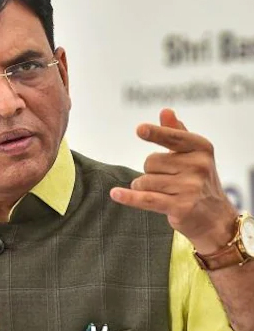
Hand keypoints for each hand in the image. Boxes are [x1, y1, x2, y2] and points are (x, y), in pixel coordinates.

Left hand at [110, 108, 237, 252]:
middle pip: (151, 161)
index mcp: (201, 148)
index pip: (173, 137)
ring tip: (162, 193)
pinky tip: (115, 194)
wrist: (216, 219)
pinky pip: (146, 199)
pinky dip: (129, 197)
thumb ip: (177, 132)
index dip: (155, 134)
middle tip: (167, 180)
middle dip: (150, 171)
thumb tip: (165, 111)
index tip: (140, 130)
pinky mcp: (180, 207)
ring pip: (145, 181)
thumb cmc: (199, 181)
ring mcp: (190, 188)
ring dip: (144, 187)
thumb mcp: (193, 154)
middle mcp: (198, 166)